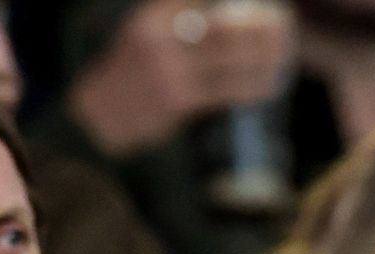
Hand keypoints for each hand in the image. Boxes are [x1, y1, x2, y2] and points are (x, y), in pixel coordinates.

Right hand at [68, 0, 296, 153]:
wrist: (91, 122)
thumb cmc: (124, 80)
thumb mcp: (141, 36)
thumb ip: (178, 18)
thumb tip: (231, 17)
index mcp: (153, 18)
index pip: (204, 1)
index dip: (241, 7)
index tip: (266, 9)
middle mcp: (161, 38)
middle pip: (226, 24)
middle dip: (262, 25)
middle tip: (283, 26)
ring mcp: (168, 70)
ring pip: (231, 57)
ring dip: (264, 56)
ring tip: (282, 54)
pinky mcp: (176, 101)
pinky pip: (224, 90)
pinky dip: (250, 87)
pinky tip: (268, 85)